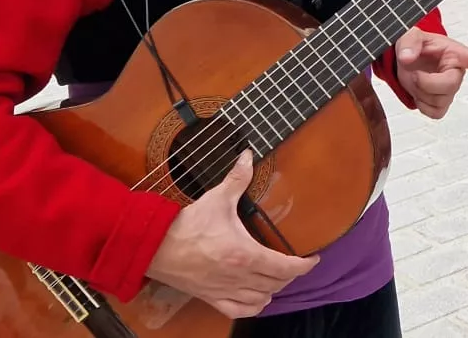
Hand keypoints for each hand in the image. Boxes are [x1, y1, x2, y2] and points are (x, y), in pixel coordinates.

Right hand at [144, 151, 320, 317]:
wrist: (154, 247)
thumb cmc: (186, 225)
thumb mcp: (216, 199)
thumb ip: (237, 179)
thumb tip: (248, 156)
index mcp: (245, 254)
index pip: (286, 267)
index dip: (304, 266)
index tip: (313, 259)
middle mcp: (239, 276)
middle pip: (277, 283)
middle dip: (290, 275)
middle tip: (294, 264)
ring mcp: (225, 290)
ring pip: (262, 299)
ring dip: (274, 289)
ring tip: (277, 278)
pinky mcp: (211, 298)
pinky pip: (239, 311)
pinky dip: (253, 306)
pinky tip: (258, 297)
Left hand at [394, 27, 467, 118]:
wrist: (406, 60)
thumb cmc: (415, 46)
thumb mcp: (409, 36)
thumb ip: (409, 43)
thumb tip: (407, 57)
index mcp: (453, 53)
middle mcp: (456, 72)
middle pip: (451, 86)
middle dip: (427, 82)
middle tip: (414, 74)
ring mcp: (450, 89)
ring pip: (441, 102)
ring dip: (421, 93)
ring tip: (416, 80)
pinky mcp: (441, 103)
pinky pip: (435, 113)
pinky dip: (422, 105)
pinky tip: (419, 93)